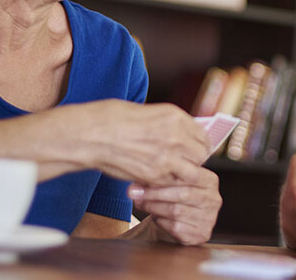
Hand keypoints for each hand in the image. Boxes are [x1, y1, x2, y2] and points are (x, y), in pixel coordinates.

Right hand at [66, 101, 208, 187]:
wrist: (93, 135)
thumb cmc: (114, 119)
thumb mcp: (150, 113)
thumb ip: (171, 125)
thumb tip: (184, 136)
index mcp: (176, 117)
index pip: (203, 135)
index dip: (199, 144)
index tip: (194, 148)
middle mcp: (176, 137)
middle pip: (201, 155)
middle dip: (195, 159)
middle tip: (184, 162)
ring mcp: (168, 158)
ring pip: (192, 173)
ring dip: (185, 174)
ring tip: (173, 172)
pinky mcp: (155, 176)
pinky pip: (172, 184)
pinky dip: (168, 183)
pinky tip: (157, 178)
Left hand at [128, 167, 220, 245]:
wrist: (184, 220)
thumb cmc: (177, 195)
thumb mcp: (175, 181)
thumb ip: (164, 175)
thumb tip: (139, 178)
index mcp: (210, 181)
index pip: (189, 177)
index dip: (163, 180)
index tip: (142, 180)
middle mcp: (213, 200)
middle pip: (182, 195)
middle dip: (155, 194)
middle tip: (134, 193)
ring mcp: (209, 219)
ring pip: (176, 211)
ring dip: (154, 208)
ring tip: (141, 203)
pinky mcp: (201, 234)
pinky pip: (176, 227)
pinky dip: (161, 222)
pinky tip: (155, 216)